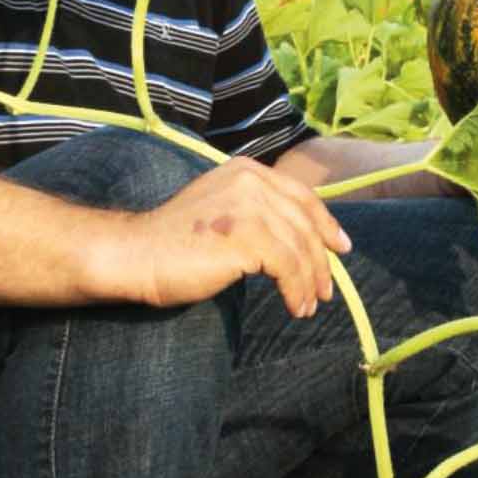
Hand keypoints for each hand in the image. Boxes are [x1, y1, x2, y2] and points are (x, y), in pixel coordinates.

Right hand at [126, 157, 352, 317]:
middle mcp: (251, 180)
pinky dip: (296, 291)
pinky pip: (288, 268)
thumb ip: (255, 211)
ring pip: (300, 249)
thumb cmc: (174, 241)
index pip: (301, 195)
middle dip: (321, 260)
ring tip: (308, 307)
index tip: (340, 248)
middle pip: (305, 223)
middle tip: (326, 291)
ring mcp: (249, 206)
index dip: (325, 223)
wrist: (137, 253)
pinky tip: (294, 307)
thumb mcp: (222, 209)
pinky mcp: (247, 236)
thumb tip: (296, 237)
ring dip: (309, 282)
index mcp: (246, 170)